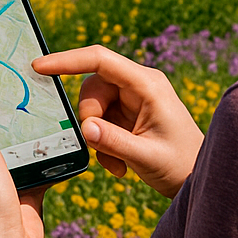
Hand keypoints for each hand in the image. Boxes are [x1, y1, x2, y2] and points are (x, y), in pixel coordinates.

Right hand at [32, 45, 203, 198]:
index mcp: (147, 84)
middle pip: (92, 87)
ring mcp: (132, 99)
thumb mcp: (146, 157)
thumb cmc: (181, 165)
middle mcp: (138, 85)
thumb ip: (114, 142)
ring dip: (96, 137)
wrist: (197, 177)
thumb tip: (85, 128)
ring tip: (115, 164)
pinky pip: (99, 122)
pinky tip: (119, 165)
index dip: (68, 60)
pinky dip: (102, 144)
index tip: (40, 67)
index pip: (100, 60)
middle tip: (98, 147)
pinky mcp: (126, 115)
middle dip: (88, 119)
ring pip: (92, 107)